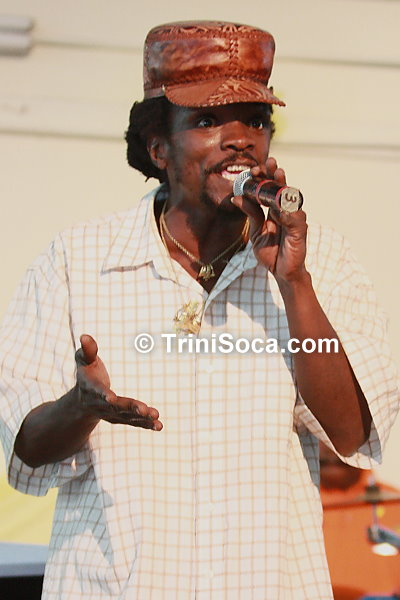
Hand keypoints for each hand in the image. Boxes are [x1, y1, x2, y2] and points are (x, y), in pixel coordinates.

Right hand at [75, 334, 162, 430]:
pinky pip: (134, 423)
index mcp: (90, 388)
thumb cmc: (87, 373)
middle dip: (130, 408)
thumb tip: (84, 335)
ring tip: (156, 416)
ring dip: (141, 418)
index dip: (103, 394)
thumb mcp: (83, 360)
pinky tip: (159, 426)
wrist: (82, 401)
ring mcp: (111, 413)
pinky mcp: (121, 418)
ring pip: (127, 416)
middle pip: (116, 406)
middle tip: (143, 410)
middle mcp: (100, 404)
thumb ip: (87, 350)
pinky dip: (146, 425)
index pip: (97, 391)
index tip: (110, 398)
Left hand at [231, 157, 307, 283]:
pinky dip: (288, 210)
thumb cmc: (271, 252)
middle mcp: (286, 211)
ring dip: (284, 186)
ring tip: (278, 174)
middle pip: (282, 188)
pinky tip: (280, 204)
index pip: (270, 189)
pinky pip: (294, 218)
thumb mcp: (256, 231)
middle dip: (275, 174)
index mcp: (275, 210)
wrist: (281, 272)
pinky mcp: (300, 231)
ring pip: (290, 198)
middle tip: (269, 162)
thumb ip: (251, 214)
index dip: (264, 177)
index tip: (254, 169)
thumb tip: (236, 197)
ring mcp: (294, 219)